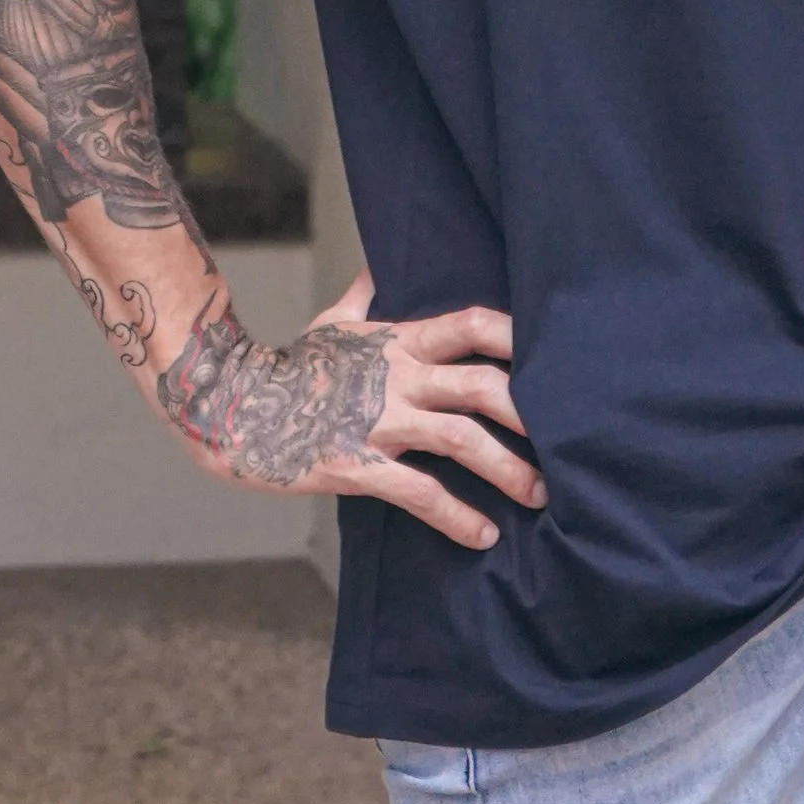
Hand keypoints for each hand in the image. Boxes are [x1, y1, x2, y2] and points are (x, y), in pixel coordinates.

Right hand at [158, 270, 544, 543]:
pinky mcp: (358, 464)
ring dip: (509, 471)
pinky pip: (419, 492)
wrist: (231, 405)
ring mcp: (380, 421)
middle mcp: (399, 376)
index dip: (517, 336)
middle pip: (484, 385)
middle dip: (532, 415)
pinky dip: (457, 516)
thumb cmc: (289, 366)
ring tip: (541, 495)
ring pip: (462, 440)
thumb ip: (366, 297)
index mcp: (399, 340)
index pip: (473, 324)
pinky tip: (483, 535)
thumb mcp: (332, 323)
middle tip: (571, 440)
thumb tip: (378, 268)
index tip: (559, 355)